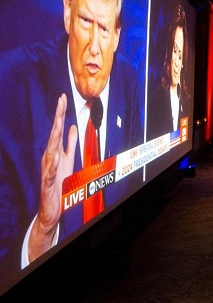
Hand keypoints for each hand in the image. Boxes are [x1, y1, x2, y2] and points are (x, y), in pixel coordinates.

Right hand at [28, 94, 76, 262]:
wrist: (52, 206)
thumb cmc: (59, 181)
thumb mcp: (68, 158)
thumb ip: (69, 143)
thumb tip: (72, 126)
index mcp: (54, 151)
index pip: (57, 129)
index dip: (60, 113)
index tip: (63, 98)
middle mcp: (49, 158)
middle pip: (53, 135)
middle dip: (57, 118)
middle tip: (60, 102)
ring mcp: (47, 170)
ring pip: (50, 151)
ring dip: (54, 136)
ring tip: (58, 123)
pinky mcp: (48, 183)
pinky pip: (50, 172)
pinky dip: (52, 164)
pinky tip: (55, 156)